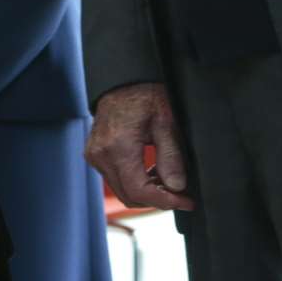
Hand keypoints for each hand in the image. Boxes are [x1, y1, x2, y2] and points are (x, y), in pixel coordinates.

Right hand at [85, 82, 195, 210]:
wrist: (122, 79)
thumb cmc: (145, 94)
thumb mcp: (166, 121)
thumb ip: (171, 156)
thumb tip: (177, 187)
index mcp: (118, 146)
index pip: (140, 191)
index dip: (165, 201)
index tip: (187, 201)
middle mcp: (101, 155)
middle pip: (130, 197)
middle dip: (158, 200)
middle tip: (181, 193)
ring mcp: (95, 156)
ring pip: (122, 191)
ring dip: (147, 192)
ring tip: (168, 181)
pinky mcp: (94, 155)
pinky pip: (115, 180)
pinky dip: (134, 182)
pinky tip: (151, 172)